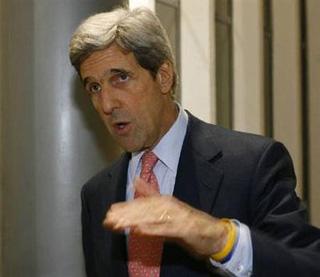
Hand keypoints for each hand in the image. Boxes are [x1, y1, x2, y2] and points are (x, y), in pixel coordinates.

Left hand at [103, 177, 228, 257]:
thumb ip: (151, 193)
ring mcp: (177, 215)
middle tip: (108, 219)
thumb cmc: (187, 221)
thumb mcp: (168, 207)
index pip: (141, 203)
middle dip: (125, 214)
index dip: (125, 207)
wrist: (211, 232)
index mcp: (164, 200)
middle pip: (144, 209)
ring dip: (134, 221)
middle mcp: (169, 205)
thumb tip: (136, 180)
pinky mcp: (185, 227)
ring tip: (118, 225)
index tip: (110, 211)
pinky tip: (138, 231)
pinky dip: (152, 229)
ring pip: (152, 217)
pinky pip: (166, 228)